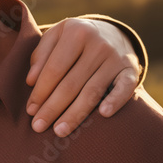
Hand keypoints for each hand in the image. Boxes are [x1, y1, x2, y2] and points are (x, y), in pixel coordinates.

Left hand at [25, 18, 140, 136]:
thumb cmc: (74, 40)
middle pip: (71, 83)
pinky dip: (115, 101)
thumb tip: (30, 81)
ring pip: (92, 91)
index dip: (40, 91)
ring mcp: (116, 58)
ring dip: (75, 114)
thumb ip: (40, 55)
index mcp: (75, 32)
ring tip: (59, 131)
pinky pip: (125, 88)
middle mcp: (97, 44)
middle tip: (38, 127)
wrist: (112, 32)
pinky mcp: (131, 70)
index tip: (30, 110)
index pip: (54, 69)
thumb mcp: (55, 36)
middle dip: (52, 108)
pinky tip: (103, 114)